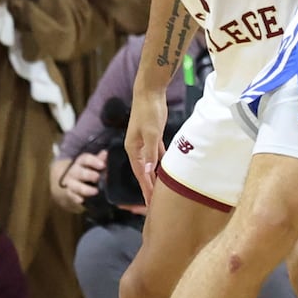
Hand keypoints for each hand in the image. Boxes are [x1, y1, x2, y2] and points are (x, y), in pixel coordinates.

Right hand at [57, 151, 106, 212]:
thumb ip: (100, 160)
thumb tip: (105, 153)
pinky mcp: (69, 193)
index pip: (85, 159)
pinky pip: (71, 195)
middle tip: (97, 177)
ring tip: (95, 191)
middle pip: (79, 172)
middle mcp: (74, 171)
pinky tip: (82, 199)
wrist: (78, 182)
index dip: (94, 161)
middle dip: (88, 175)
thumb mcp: (95, 164)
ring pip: (74, 185)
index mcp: (81, 162)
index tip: (103, 165)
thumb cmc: (90, 170)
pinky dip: (76, 198)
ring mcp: (70, 182)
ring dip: (85, 189)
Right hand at [126, 90, 169, 205]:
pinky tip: (165, 171)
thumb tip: (147, 171)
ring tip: (160, 191)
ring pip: (150, 165)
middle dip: (149, 187)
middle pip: (143, 172)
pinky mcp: (153, 137)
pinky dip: (160, 164)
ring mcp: (144, 143)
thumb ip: (151, 152)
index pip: (139, 173)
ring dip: (155, 177)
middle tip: (154, 204)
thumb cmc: (149, 112)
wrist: (150, 94)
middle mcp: (136, 149)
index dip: (145, 188)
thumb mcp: (152, 133)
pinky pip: (156, 155)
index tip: (148, 203)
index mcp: (133, 149)